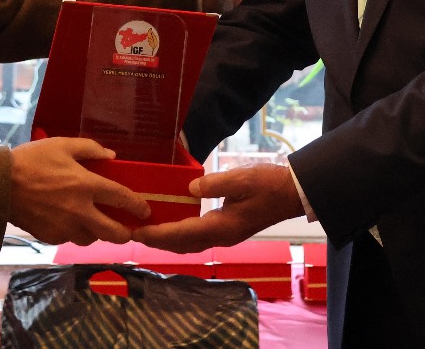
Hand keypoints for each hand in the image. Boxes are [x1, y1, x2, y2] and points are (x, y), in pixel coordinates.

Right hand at [8, 138, 149, 245]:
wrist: (0, 184)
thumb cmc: (32, 160)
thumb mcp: (62, 145)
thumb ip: (90, 149)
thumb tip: (111, 157)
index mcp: (86, 185)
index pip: (122, 199)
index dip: (138, 206)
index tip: (144, 211)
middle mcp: (80, 211)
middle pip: (114, 233)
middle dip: (126, 234)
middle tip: (127, 229)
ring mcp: (65, 227)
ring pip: (92, 239)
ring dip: (97, 233)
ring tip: (94, 223)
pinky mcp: (51, 237)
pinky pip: (70, 240)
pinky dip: (74, 233)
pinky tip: (69, 222)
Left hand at [132, 163, 302, 252]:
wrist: (292, 194)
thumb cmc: (268, 184)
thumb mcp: (242, 179)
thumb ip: (215, 184)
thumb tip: (190, 188)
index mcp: (222, 226)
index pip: (183, 234)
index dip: (158, 234)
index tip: (137, 233)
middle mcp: (221, 236)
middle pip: (182, 245)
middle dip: (157, 242)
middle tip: (133, 235)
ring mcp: (225, 236)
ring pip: (189, 244)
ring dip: (167, 241)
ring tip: (146, 233)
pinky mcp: (227, 230)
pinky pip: (196, 238)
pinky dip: (179, 235)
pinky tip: (171, 225)